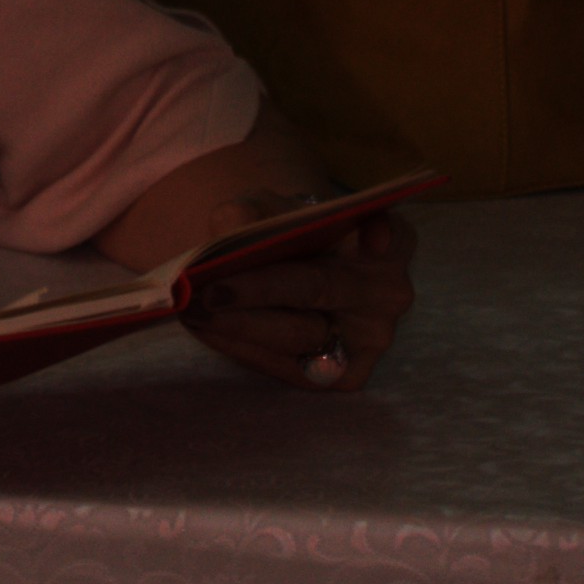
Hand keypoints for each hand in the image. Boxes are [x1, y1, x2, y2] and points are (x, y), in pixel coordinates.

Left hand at [175, 206, 416, 389]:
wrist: (287, 274)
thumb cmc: (283, 235)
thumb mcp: (264, 209)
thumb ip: (249, 213)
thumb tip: (232, 230)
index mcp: (389, 240)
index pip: (391, 234)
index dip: (382, 234)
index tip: (371, 238)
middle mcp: (388, 291)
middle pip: (320, 288)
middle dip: (259, 290)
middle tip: (208, 291)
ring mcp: (371, 339)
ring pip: (299, 336)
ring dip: (240, 325)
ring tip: (192, 312)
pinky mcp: (345, 374)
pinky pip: (291, 367)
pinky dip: (244, 348)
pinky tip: (209, 330)